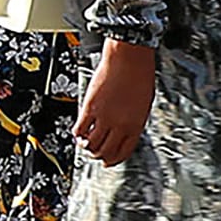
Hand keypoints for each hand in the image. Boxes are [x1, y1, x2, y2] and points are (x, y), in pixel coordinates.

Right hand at [77, 36, 161, 164]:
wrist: (128, 58)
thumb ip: (133, 121)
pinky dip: (77, 133)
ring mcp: (104, 117)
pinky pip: (80, 129)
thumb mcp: (144, 104)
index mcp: (136, 126)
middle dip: (99, 156)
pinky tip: (78, 131)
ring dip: (86, 147)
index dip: (114, 160)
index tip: (109, 162)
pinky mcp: (90, 108)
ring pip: (91, 144)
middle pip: (105, 152)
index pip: (123, 152)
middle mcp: (120, 125)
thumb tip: (123, 131)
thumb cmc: (140, 75)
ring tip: (85, 143)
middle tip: (95, 154)